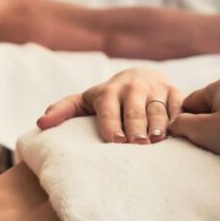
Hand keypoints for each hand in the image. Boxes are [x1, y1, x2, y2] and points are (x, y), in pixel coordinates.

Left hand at [36, 68, 182, 143]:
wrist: (140, 77)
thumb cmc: (106, 99)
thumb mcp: (83, 102)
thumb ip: (62, 111)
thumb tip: (41, 124)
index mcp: (108, 92)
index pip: (108, 109)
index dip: (111, 124)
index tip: (115, 141)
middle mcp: (132, 88)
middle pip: (134, 110)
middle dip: (135, 126)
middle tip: (136, 144)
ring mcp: (155, 90)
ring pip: (157, 109)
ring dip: (157, 124)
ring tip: (156, 140)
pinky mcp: (175, 93)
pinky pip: (178, 106)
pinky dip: (178, 118)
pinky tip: (177, 132)